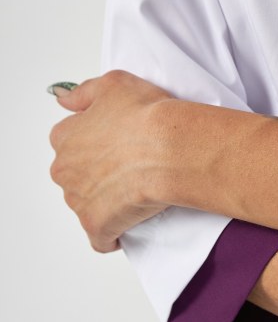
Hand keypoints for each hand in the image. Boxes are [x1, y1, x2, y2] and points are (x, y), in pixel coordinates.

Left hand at [48, 70, 173, 251]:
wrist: (170, 149)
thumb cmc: (147, 116)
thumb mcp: (115, 84)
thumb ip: (84, 93)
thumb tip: (64, 100)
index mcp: (66, 137)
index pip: (67, 140)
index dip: (93, 141)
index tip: (113, 143)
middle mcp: (65, 170)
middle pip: (74, 174)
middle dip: (95, 173)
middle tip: (127, 166)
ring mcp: (79, 201)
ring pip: (86, 204)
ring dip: (105, 201)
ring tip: (135, 192)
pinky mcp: (97, 226)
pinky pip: (100, 237)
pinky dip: (111, 234)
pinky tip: (128, 225)